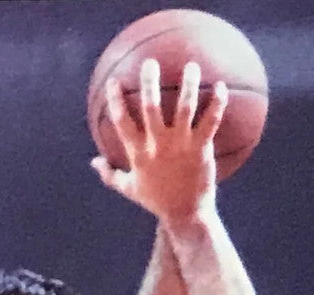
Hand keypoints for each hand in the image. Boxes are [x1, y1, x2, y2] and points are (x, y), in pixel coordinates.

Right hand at [91, 58, 227, 224]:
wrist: (186, 214)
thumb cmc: (157, 200)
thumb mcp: (129, 189)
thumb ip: (109, 174)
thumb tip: (93, 162)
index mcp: (138, 153)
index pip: (122, 121)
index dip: (116, 100)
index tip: (114, 81)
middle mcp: (158, 146)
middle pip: (151, 106)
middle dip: (149, 81)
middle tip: (150, 62)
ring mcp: (181, 146)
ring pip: (184, 108)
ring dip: (188, 84)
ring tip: (191, 65)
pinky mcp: (201, 149)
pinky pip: (211, 121)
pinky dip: (217, 103)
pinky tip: (220, 86)